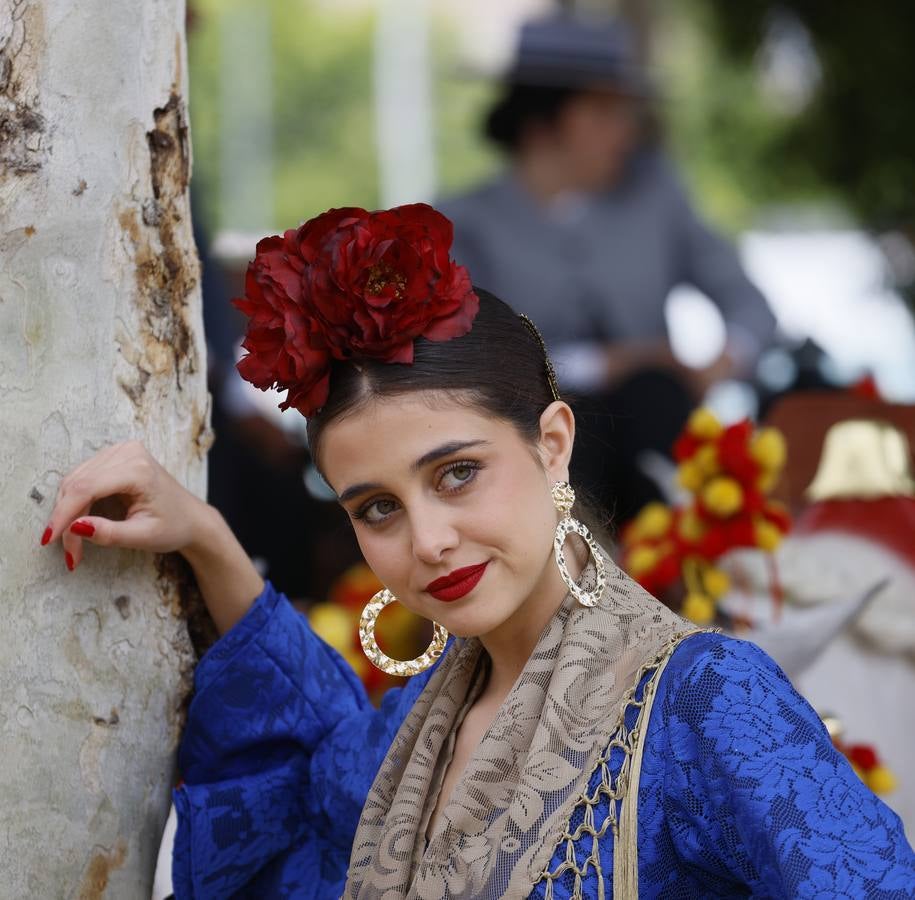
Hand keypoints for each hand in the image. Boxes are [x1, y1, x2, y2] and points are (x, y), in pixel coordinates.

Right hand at [42, 440, 209, 570]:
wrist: (192, 518)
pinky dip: (76, 502)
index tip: (48, 540)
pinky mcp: (114, 456)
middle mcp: (128, 453)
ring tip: (75, 544)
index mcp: (139, 470)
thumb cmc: (173, 527)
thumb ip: (110, 534)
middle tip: (70, 552)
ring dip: (68, 513)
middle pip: (78, 485)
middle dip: (67, 520)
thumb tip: (75, 527)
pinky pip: (83, 478)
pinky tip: (80, 524)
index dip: (63, 515)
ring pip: (75, 481)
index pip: (86, 488)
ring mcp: (120, 451)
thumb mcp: (144, 537)